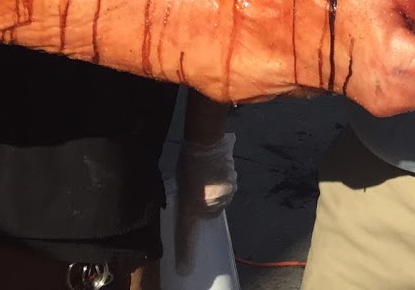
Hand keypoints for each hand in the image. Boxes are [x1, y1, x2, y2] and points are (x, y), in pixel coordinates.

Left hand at [172, 134, 236, 272]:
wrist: (207, 144)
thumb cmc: (189, 162)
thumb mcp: (182, 182)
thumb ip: (187, 198)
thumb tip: (193, 205)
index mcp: (191, 206)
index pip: (187, 232)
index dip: (185, 252)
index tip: (184, 269)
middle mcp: (209, 206)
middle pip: (209, 213)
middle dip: (205, 204)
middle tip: (199, 188)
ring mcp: (224, 196)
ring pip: (220, 202)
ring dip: (216, 194)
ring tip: (209, 177)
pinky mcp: (233, 186)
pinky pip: (228, 191)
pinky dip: (224, 185)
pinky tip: (218, 172)